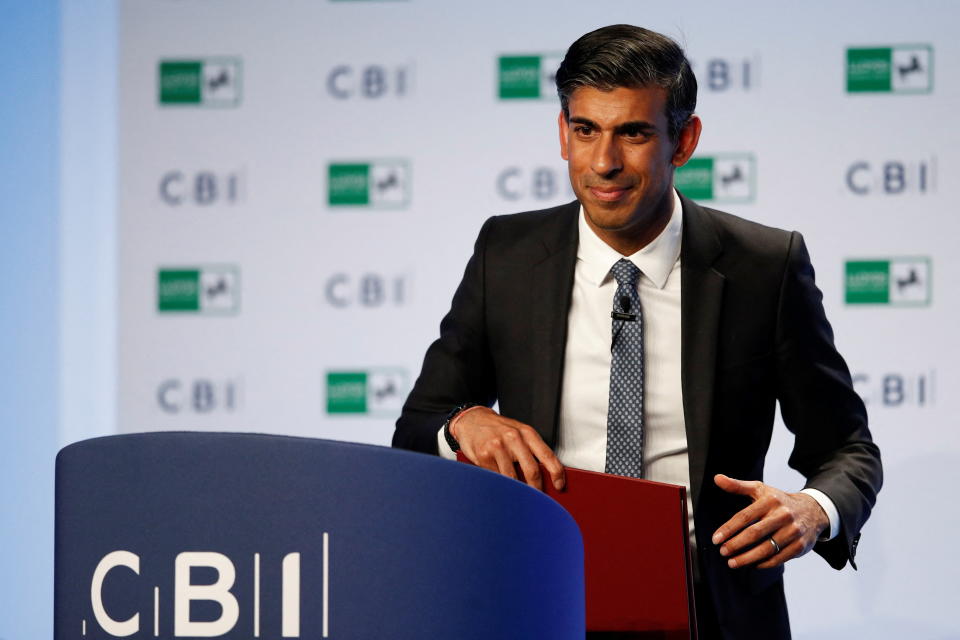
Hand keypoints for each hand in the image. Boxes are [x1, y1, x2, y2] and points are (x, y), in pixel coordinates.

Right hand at [451, 407, 564, 491]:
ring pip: (513, 478)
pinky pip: (496, 478)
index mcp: (527, 433)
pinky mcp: (484, 456)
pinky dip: (501, 485)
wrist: (472, 419)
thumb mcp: (518, 433)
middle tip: (538, 499)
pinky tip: (503, 487)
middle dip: (537, 489)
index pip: (547, 455)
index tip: (559, 486)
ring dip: (518, 491)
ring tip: (520, 497)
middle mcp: (514, 438)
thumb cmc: (498, 429)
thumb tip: (544, 476)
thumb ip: (530, 450)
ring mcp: (498, 447)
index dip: (556, 473)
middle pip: (532, 470)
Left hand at [711, 474, 828, 568]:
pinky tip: (751, 565)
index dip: (729, 529)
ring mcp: (793, 531)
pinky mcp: (800, 546)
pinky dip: (763, 564)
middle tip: (722, 552)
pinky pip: (779, 558)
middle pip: (755, 533)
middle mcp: (783, 515)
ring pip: (767, 549)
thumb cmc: (779, 501)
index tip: (715, 539)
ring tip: (732, 562)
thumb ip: (737, 486)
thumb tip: (716, 478)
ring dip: (747, 558)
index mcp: (770, 501)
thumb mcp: (760, 489)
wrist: (813, 510)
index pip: (745, 516)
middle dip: (736, 544)